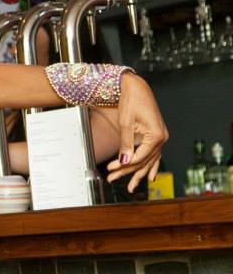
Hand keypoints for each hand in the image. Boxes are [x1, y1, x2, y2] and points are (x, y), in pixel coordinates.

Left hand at [104, 73, 168, 192]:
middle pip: (144, 161)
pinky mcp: (157, 135)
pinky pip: (154, 155)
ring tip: (131, 187)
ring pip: (150, 160)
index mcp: (157, 136)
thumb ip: (126, 144)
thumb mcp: (126, 123)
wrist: (137, 87)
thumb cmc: (131, 101)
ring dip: (139, 173)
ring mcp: (161, 137)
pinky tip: (148, 176)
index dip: (124, 166)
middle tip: (112, 179)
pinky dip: (150, 165)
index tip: (110, 169)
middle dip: (128, 172)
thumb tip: (123, 162)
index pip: (139, 157)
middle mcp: (162, 138)